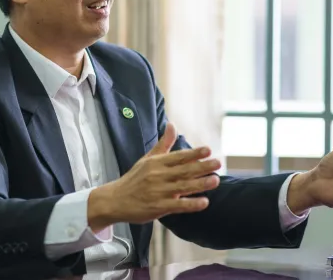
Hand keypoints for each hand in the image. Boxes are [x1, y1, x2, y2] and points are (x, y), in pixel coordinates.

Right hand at [88, 122, 220, 231]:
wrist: (115, 200)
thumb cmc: (134, 179)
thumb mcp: (147, 159)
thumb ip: (163, 144)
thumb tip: (172, 124)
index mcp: (156, 163)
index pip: (178, 157)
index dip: (193, 153)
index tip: (208, 150)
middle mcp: (157, 176)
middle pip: (183, 170)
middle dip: (202, 167)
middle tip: (218, 163)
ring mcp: (158, 192)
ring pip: (182, 187)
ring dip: (200, 184)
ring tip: (215, 180)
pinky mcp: (158, 207)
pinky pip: (178, 205)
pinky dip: (191, 204)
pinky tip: (204, 202)